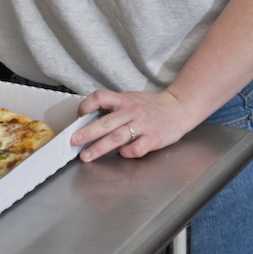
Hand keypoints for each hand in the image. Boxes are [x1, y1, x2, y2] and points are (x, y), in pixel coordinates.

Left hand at [70, 89, 195, 161]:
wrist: (179, 108)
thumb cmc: (151, 106)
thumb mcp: (131, 99)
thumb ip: (114, 107)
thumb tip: (90, 118)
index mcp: (124, 100)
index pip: (100, 97)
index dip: (87, 105)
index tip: (79, 116)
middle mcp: (132, 111)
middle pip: (106, 122)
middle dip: (87, 133)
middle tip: (73, 141)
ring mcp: (143, 125)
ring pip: (117, 137)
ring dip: (99, 148)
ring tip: (86, 156)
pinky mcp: (153, 138)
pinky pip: (136, 148)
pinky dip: (126, 153)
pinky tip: (121, 154)